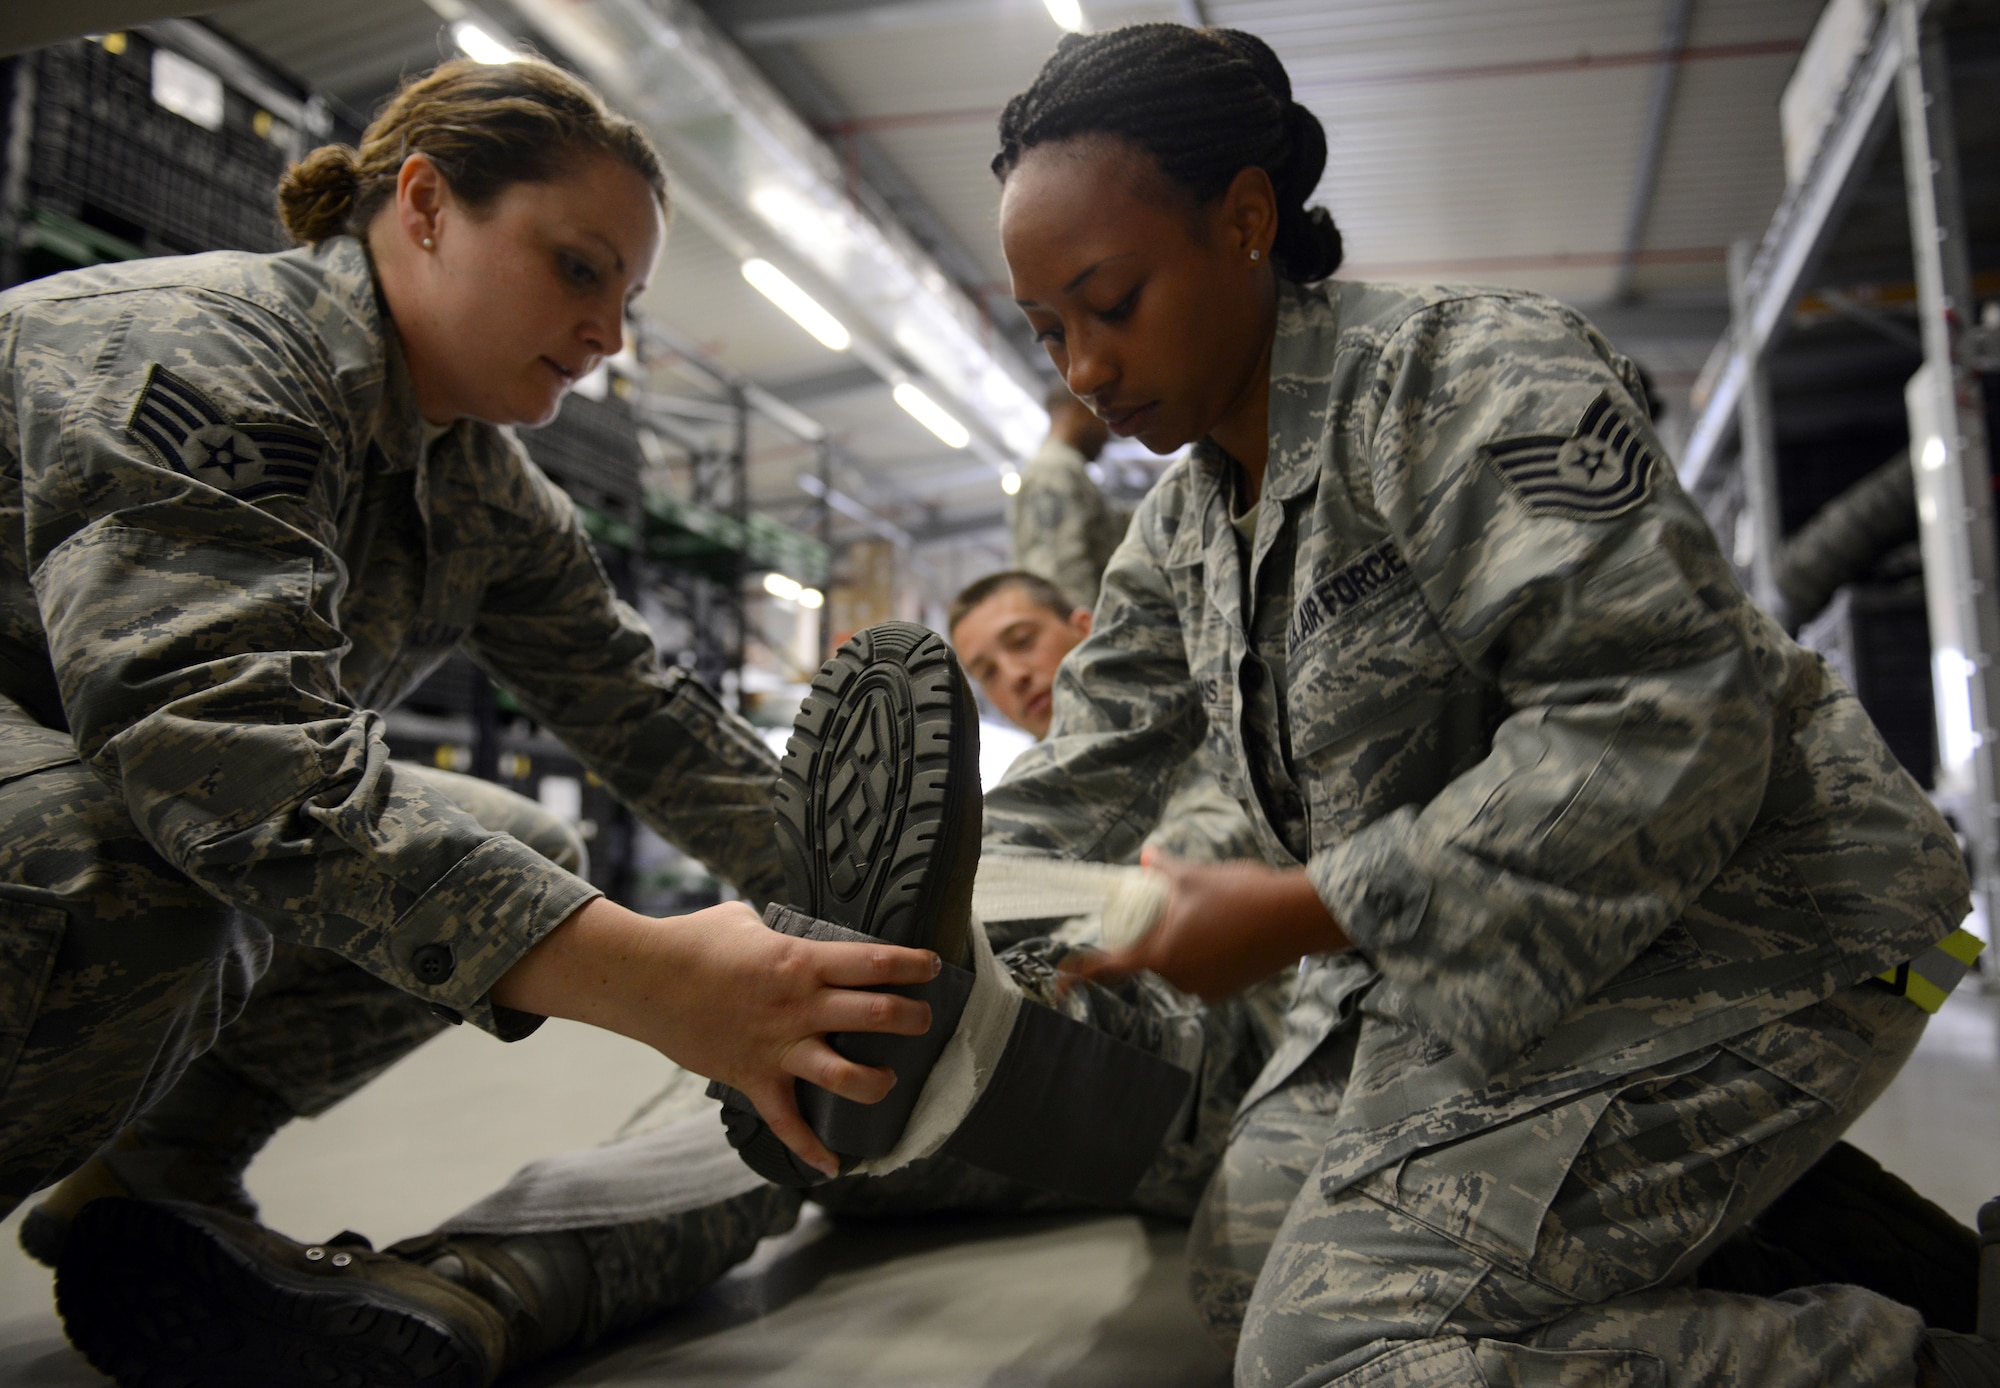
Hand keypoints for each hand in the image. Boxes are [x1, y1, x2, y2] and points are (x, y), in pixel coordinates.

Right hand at [492, 897, 941, 1175]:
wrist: (644, 980)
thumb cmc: (694, 941)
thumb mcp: (746, 920)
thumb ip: (779, 933)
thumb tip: (791, 935)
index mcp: (802, 961)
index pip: (875, 963)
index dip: (913, 966)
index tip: (934, 968)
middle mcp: (800, 1006)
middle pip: (877, 1016)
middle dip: (912, 1020)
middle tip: (923, 1021)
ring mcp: (778, 1047)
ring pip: (845, 1077)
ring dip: (877, 1083)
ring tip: (890, 1081)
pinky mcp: (754, 1078)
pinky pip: (787, 1124)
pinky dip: (810, 1150)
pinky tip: (834, 1167)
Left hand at [1064, 849, 1347, 1000]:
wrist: (1296, 917)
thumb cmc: (1242, 894)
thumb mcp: (1195, 876)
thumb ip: (1163, 870)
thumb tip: (1147, 857)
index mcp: (1163, 953)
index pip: (1111, 967)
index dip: (1081, 974)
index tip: (1059, 983)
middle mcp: (1180, 978)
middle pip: (1153, 956)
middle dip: (1161, 932)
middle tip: (1187, 905)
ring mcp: (1206, 989)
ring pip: (1181, 961)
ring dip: (1187, 941)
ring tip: (1218, 913)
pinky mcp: (1228, 991)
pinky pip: (1204, 970)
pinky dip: (1208, 952)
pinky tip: (1231, 930)